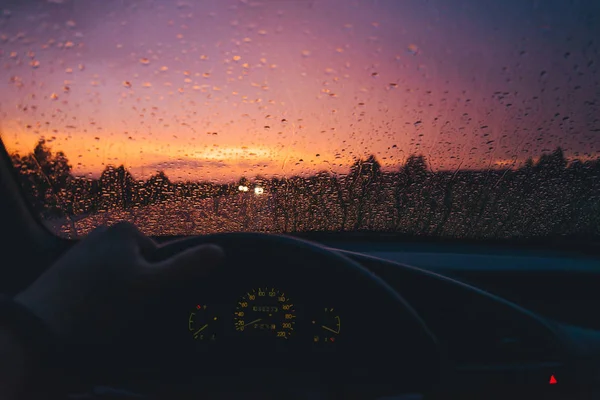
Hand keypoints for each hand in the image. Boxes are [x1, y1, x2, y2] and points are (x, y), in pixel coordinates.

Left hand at [15, 222, 223, 341]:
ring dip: (118, 291)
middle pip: (139, 264)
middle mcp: (103, 231)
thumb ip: (185, 268)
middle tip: (124, 308)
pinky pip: (98, 280)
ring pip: (118, 274)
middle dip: (137, 285)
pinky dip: (100, 294)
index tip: (143, 299)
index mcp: (124, 230)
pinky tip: (92, 310)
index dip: (157, 281)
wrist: (41, 325)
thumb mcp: (149, 287)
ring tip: (106, 311)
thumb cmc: (100, 303)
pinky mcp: (68, 268)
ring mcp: (83, 249)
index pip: (158, 257)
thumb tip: (220, 250)